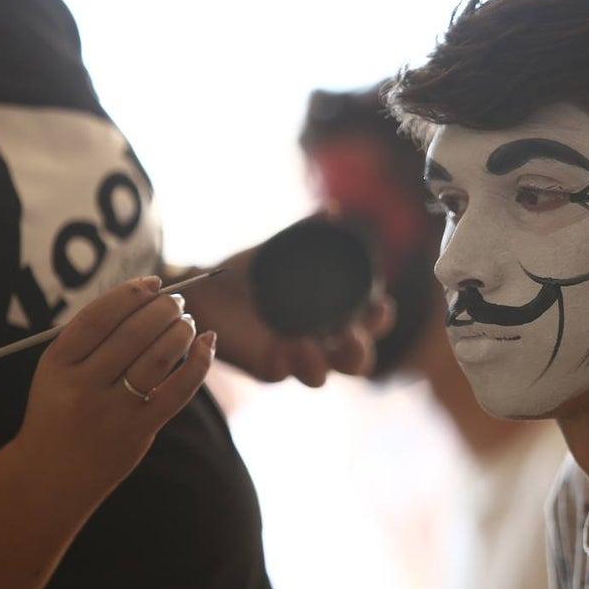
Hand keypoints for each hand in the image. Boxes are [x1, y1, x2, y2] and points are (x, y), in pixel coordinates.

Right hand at [16, 276, 214, 490]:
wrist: (50, 476)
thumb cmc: (60, 411)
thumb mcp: (56, 371)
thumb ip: (93, 337)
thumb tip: (148, 295)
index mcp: (56, 363)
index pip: (99, 316)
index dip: (131, 293)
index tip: (153, 282)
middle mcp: (82, 386)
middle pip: (134, 332)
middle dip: (163, 309)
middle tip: (176, 302)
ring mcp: (111, 411)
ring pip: (160, 357)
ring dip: (181, 330)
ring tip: (187, 322)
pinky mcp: (138, 431)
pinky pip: (179, 390)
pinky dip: (200, 362)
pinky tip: (207, 343)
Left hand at [174, 247, 394, 385]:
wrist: (207, 290)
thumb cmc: (251, 271)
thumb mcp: (279, 250)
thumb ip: (306, 233)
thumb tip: (332, 211)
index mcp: (334, 316)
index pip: (370, 324)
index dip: (380, 319)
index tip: (380, 305)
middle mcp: (321, 342)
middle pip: (355, 362)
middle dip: (358, 353)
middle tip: (350, 336)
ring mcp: (296, 358)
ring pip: (320, 377)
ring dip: (318, 364)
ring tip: (302, 343)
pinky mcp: (268, 367)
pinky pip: (280, 374)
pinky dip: (281, 363)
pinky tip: (276, 348)